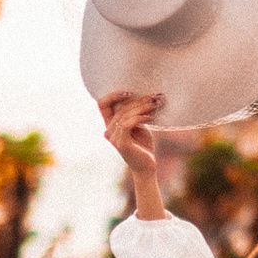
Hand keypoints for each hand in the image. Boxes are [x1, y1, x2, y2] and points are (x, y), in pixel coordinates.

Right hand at [99, 89, 166, 217]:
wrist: (147, 165)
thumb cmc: (143, 145)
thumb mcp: (138, 125)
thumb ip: (134, 113)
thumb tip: (144, 95)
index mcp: (110, 125)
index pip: (103, 105)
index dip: (113, 95)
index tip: (130, 91)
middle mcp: (109, 131)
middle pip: (119, 108)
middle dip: (137, 100)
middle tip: (153, 97)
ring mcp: (114, 138)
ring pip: (124, 115)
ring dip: (141, 108)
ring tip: (154, 105)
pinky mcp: (122, 144)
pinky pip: (128, 124)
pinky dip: (139, 118)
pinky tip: (150, 117)